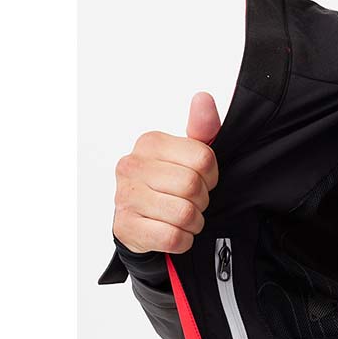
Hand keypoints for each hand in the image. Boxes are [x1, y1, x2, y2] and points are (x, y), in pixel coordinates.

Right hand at [112, 92, 220, 254]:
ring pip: (184, 214)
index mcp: (150, 143)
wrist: (141, 220)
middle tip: (193, 202)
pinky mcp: (126, 227)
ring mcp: (125, 196)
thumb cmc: (169, 184)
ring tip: (184, 218)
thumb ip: (202, 129)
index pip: (204, 159)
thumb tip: (203, 98)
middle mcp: (132, 166)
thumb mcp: (189, 154)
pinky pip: (173, 238)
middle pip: (192, 186)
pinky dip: (183, 240)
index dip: (211, 176)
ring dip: (194, 222)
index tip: (203, 180)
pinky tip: (175, 232)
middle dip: (202, 200)